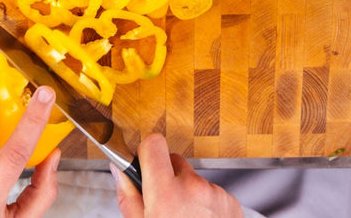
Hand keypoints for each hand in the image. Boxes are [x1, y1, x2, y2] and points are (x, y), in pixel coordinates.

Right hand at [114, 133, 243, 217]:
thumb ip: (129, 196)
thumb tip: (119, 170)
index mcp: (166, 194)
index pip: (154, 144)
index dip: (146, 153)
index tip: (144, 165)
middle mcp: (193, 188)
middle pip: (174, 161)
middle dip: (166, 177)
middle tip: (162, 205)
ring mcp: (216, 194)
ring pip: (193, 179)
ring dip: (187, 193)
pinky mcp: (231, 203)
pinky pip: (211, 192)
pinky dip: (204, 205)